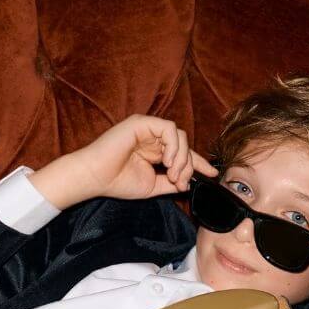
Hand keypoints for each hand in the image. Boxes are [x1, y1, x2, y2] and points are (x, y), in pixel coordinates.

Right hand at [31, 115, 217, 209]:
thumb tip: (191, 182)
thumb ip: (172, 183)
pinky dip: (173, 146)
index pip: (182, 153)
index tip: (212, 174)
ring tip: (171, 174)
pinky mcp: (141, 122)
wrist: (96, 178)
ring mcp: (147, 128)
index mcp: (155, 151)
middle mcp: (152, 137)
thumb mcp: (153, 186)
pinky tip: (166, 161)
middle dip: (189, 165)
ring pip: (179, 135)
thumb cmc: (118, 182)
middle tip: (180, 182)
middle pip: (184, 144)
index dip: (199, 163)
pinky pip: (169, 129)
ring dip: (181, 157)